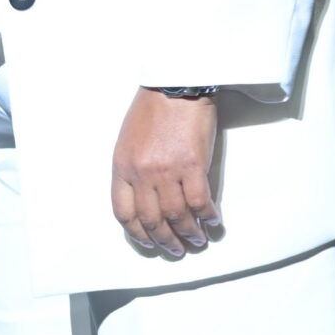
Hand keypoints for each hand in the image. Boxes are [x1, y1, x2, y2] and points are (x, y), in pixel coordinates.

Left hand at [111, 87, 221, 257]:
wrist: (176, 83)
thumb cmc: (153, 106)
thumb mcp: (129, 139)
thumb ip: (134, 168)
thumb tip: (147, 197)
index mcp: (122, 166)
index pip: (123, 212)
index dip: (137, 234)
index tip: (148, 242)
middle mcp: (141, 173)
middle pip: (151, 220)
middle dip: (164, 241)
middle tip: (176, 250)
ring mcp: (166, 170)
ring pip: (177, 216)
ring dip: (188, 234)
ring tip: (197, 241)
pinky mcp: (192, 165)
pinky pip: (199, 202)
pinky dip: (207, 217)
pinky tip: (212, 222)